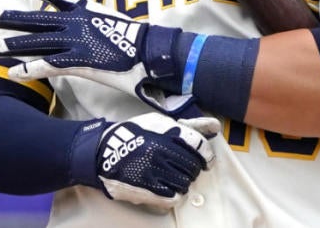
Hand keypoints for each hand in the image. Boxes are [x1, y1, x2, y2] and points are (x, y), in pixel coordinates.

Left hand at [0, 0, 194, 114]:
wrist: (152, 51)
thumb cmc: (140, 41)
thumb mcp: (114, 23)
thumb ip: (97, 23)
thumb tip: (91, 28)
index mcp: (86, 8)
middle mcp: (76, 21)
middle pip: (36, 18)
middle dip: (10, 17)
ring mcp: (75, 40)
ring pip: (35, 41)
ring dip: (11, 44)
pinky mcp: (78, 61)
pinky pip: (46, 65)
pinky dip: (28, 69)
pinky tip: (13, 73)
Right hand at [71, 112, 219, 208]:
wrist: (104, 153)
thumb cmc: (136, 135)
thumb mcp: (161, 122)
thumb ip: (190, 126)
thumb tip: (215, 126)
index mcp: (167, 133)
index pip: (199, 146)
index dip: (206, 155)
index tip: (205, 160)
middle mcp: (162, 152)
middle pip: (194, 166)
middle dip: (193, 168)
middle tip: (184, 167)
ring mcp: (154, 172)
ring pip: (186, 182)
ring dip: (184, 180)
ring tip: (173, 176)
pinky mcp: (147, 190)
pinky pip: (174, 196)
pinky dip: (175, 193)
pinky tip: (168, 186)